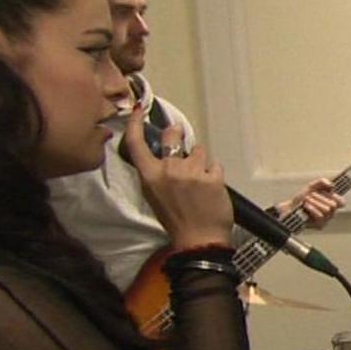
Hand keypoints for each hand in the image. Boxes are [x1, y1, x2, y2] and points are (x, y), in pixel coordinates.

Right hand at [121, 109, 231, 247]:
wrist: (199, 239)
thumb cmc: (175, 221)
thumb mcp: (155, 197)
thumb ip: (156, 174)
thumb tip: (163, 156)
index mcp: (150, 176)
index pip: (137, 143)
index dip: (135, 124)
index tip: (139, 110)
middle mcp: (169, 169)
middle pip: (173, 136)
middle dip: (178, 134)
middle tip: (181, 139)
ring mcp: (191, 171)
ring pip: (198, 151)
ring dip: (200, 161)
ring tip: (201, 181)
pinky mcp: (212, 176)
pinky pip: (215, 165)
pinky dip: (215, 174)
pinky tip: (213, 188)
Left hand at [282, 178, 343, 228]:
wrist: (291, 207)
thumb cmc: (302, 198)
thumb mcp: (311, 186)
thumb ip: (322, 182)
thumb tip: (331, 184)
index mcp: (331, 203)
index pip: (342, 202)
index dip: (337, 197)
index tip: (329, 192)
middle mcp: (331, 212)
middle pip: (333, 204)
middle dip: (320, 197)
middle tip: (311, 195)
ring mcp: (326, 220)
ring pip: (326, 210)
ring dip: (314, 203)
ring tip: (307, 200)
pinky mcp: (320, 225)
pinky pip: (320, 216)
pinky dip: (312, 209)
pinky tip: (306, 206)